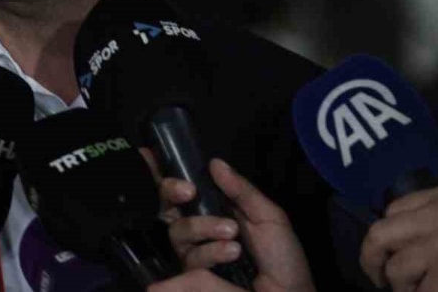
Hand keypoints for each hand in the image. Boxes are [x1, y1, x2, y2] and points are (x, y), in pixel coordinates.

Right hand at [160, 159, 315, 291]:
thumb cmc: (282, 257)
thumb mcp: (268, 217)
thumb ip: (241, 190)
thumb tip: (214, 162)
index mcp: (218, 211)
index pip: (186, 192)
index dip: (169, 178)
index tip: (155, 159)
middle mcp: (201, 230)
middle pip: (170, 208)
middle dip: (171, 193)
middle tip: (188, 191)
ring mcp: (195, 254)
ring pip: (179, 232)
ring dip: (204, 227)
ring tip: (232, 233)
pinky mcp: (194, 278)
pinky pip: (190, 258)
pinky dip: (211, 251)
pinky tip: (232, 252)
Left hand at [359, 185, 437, 291]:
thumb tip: (416, 240)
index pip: (393, 210)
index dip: (386, 234)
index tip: (388, 250)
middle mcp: (435, 216)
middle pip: (379, 235)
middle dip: (371, 260)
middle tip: (378, 278)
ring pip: (396, 270)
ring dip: (403, 287)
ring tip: (420, 291)